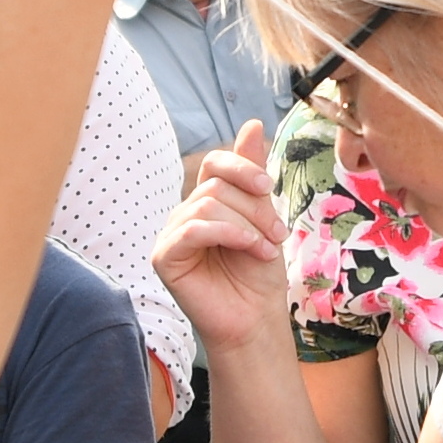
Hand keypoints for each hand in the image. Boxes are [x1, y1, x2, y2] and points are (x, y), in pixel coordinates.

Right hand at [153, 126, 292, 348]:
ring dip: (247, 224)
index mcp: (207, 203)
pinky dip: (227, 233)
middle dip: (254, 207)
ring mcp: (172, 235)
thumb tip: (251, 123)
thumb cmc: (259, 274)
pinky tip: (249, 248)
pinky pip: (191, 229)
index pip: (214, 163)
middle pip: (216, 185)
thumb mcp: (263, 217)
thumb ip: (253, 175)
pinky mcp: (164, 257)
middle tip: (278, 234)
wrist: (256, 319)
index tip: (267, 186)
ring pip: (207, 205)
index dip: (241, 167)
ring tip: (266, 248)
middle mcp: (186, 215)